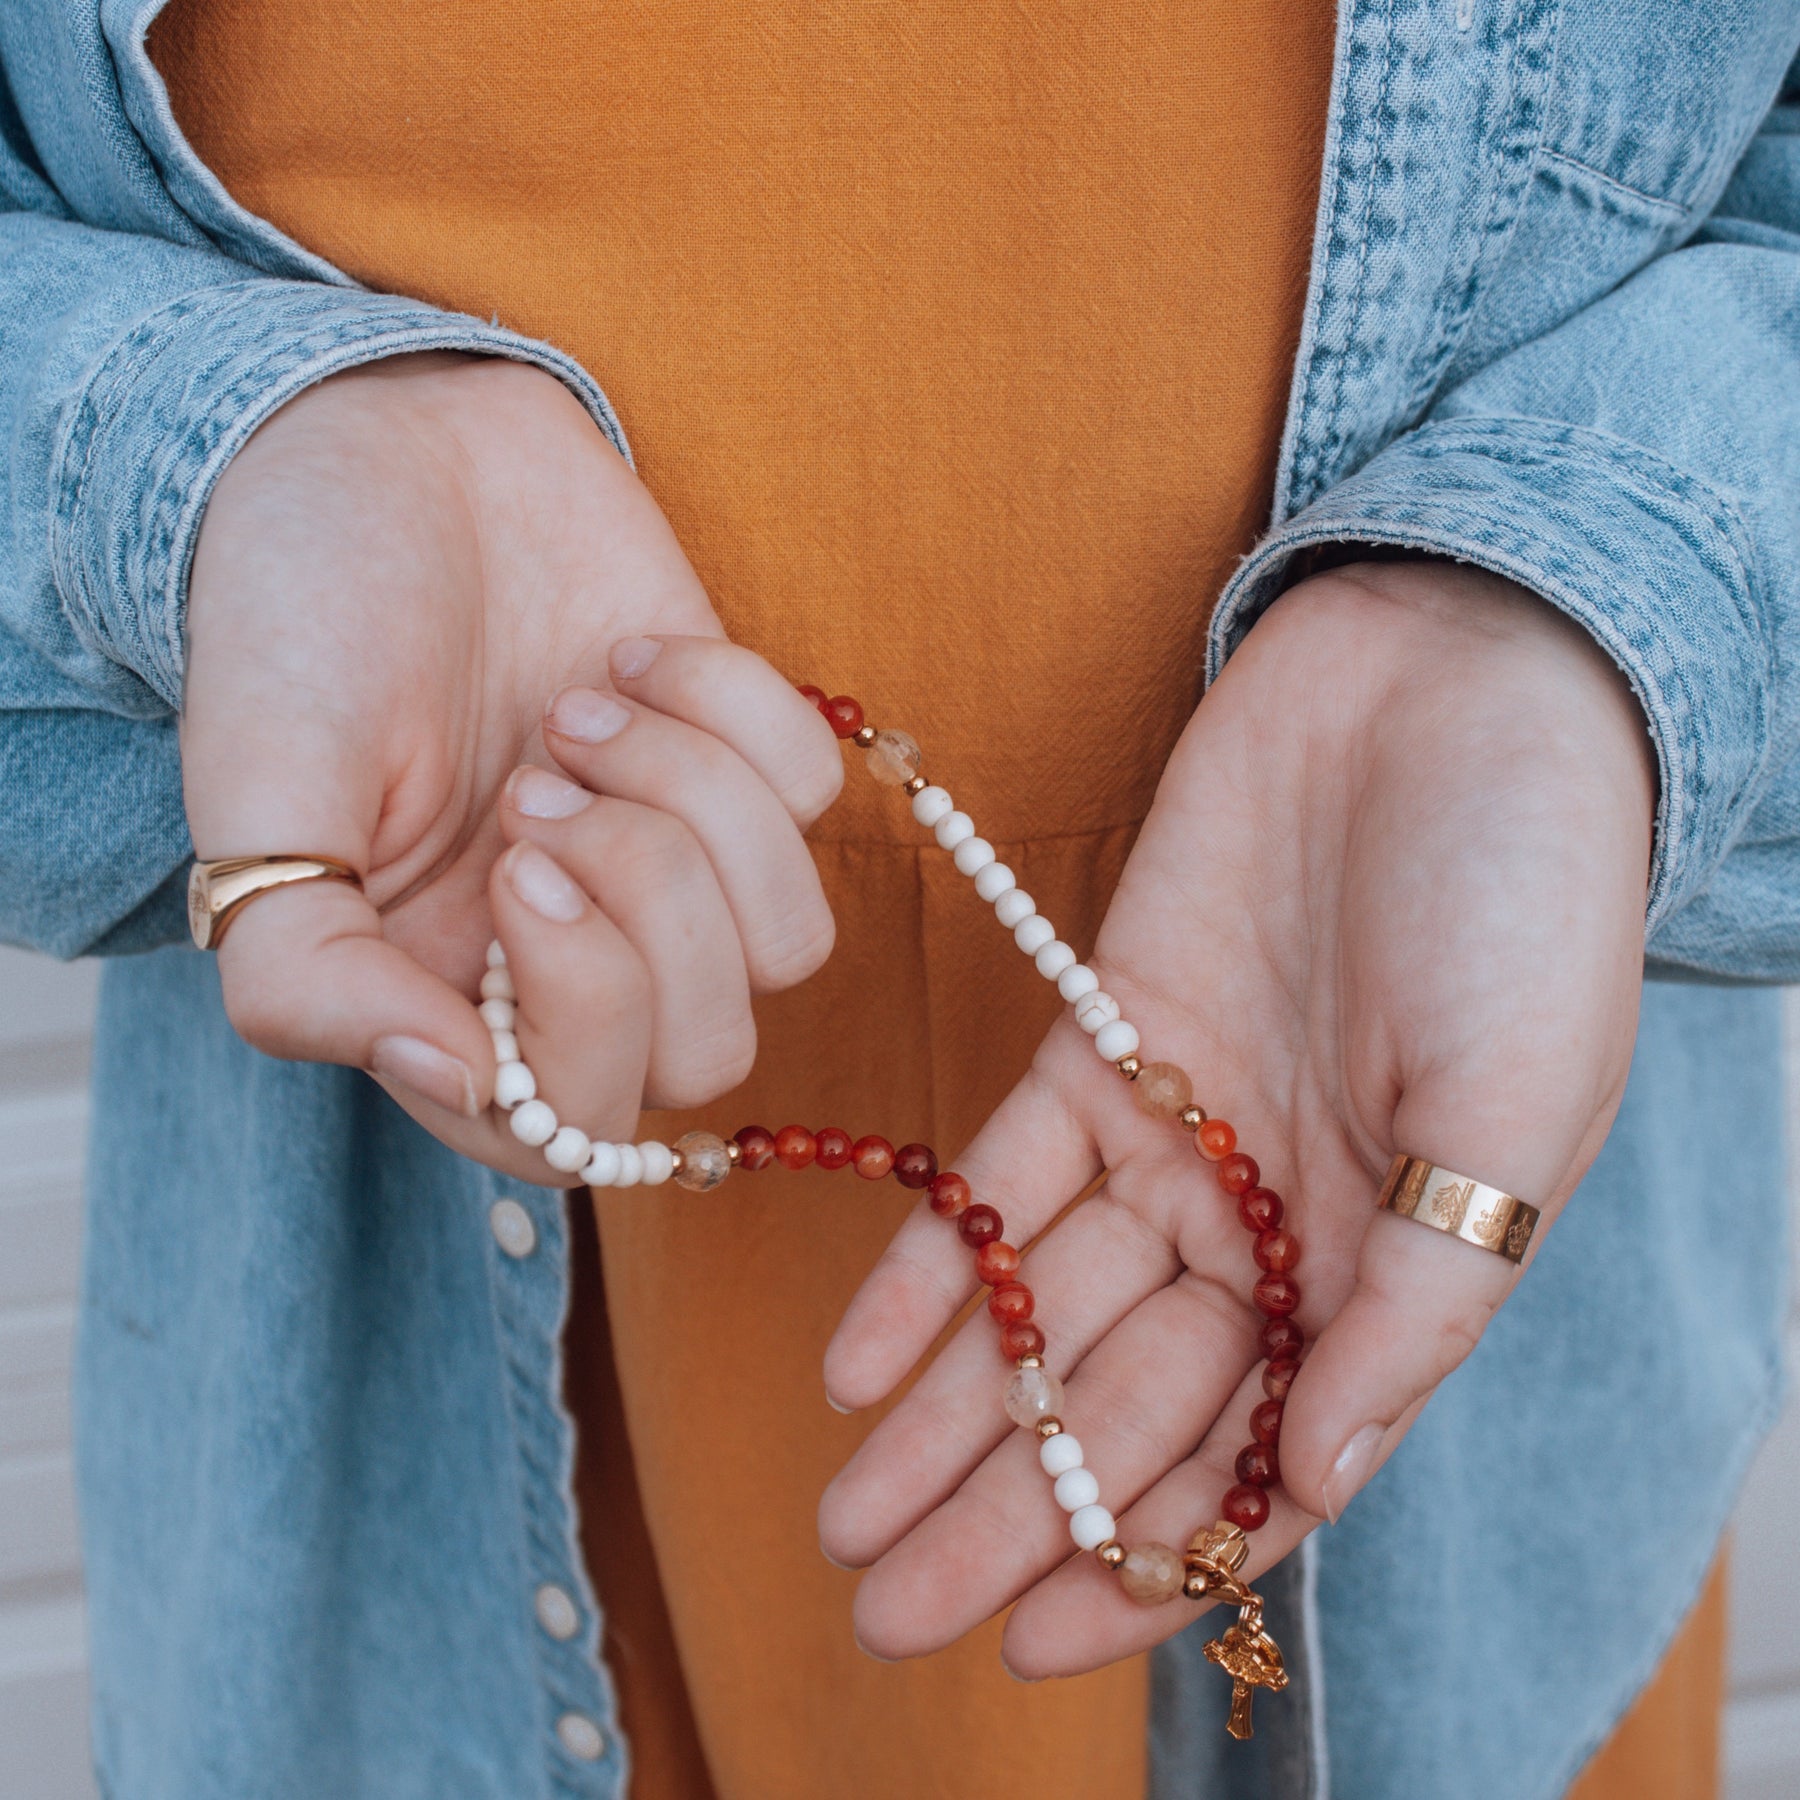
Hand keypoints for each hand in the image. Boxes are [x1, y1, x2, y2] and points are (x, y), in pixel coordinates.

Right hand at [181, 353, 840, 1177]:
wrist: (382, 444)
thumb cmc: (300, 616)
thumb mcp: (253, 795)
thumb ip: (308, 976)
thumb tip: (462, 1082)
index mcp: (450, 994)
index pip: (574, 1123)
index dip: (583, 1010)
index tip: (515, 861)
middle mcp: (574, 952)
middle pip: (709, 1050)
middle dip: (649, 894)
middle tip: (537, 778)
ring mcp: (670, 863)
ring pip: (791, 940)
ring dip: (695, 801)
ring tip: (580, 707)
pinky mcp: (740, 765)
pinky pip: (819, 797)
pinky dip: (738, 709)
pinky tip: (632, 656)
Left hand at [818, 560, 1654, 1674]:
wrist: (1450, 686)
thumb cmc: (1526, 898)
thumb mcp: (1516, 1119)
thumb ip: (1416, 1304)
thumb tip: (1316, 1477)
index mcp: (1386, 1262)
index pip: (1250, 1454)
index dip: (1139, 1556)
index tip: (1024, 1642)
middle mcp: (1271, 1214)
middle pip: (1122, 1397)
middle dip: (1009, 1509)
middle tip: (883, 1607)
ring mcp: (1180, 1126)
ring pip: (1043, 1303)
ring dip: (948, 1413)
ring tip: (848, 1514)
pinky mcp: (1108, 1033)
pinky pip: (1005, 1169)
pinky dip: (934, 1262)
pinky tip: (861, 1359)